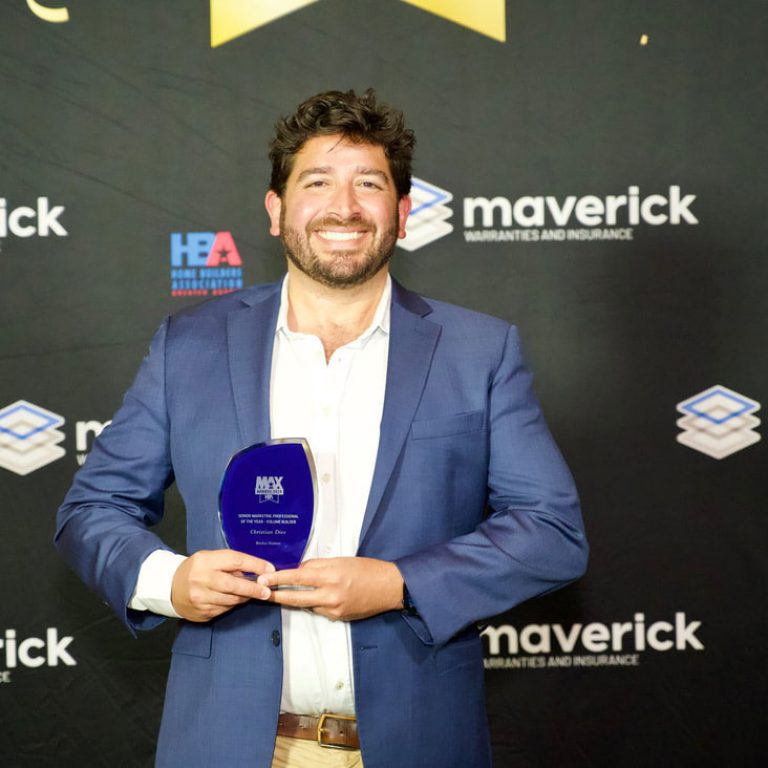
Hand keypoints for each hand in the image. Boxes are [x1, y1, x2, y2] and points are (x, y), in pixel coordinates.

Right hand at [171, 549, 273, 621]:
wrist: (170, 586)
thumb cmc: (196, 569)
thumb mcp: (210, 558)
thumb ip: (230, 563)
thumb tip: (256, 571)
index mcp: (205, 561)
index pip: (235, 561)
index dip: (255, 565)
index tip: (269, 569)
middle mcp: (201, 580)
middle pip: (233, 585)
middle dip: (253, 588)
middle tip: (266, 591)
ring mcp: (200, 598)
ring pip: (231, 600)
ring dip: (245, 597)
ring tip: (252, 593)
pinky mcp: (201, 612)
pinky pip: (224, 609)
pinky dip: (232, 604)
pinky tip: (233, 599)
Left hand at [257, 557, 403, 620]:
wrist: (390, 587)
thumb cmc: (367, 569)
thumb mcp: (342, 560)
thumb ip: (319, 565)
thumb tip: (300, 568)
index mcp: (331, 575)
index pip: (298, 576)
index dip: (279, 578)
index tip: (264, 579)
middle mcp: (331, 594)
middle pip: (296, 597)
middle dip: (277, 595)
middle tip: (262, 593)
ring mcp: (334, 608)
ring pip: (306, 604)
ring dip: (295, 599)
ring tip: (284, 593)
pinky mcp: (339, 617)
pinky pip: (319, 610)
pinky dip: (314, 603)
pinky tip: (316, 597)